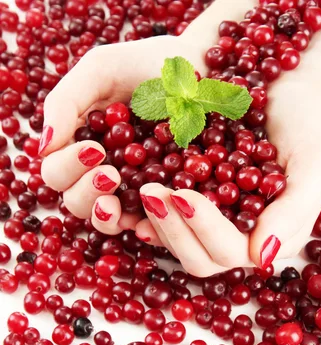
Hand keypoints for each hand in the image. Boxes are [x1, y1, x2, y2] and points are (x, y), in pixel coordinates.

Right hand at [40, 34, 205, 233]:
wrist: (201, 71)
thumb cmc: (148, 66)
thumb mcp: (101, 70)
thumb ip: (65, 103)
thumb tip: (43, 149)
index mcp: (78, 144)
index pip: (55, 171)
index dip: (67, 169)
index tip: (94, 150)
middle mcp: (100, 171)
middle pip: (75, 202)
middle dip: (87, 193)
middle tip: (111, 174)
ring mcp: (131, 190)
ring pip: (105, 219)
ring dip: (107, 215)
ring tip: (122, 197)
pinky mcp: (161, 201)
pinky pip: (147, 225)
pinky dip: (144, 227)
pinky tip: (148, 221)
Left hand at [134, 79, 320, 275]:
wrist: (288, 94)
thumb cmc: (306, 126)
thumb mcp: (313, 164)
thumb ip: (294, 211)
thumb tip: (261, 258)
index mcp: (273, 241)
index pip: (233, 252)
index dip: (206, 229)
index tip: (184, 194)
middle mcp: (244, 243)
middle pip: (201, 259)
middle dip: (175, 229)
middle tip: (153, 193)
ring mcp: (219, 230)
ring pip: (180, 248)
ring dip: (160, 223)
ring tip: (145, 189)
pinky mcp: (198, 213)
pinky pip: (170, 226)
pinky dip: (151, 215)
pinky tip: (135, 195)